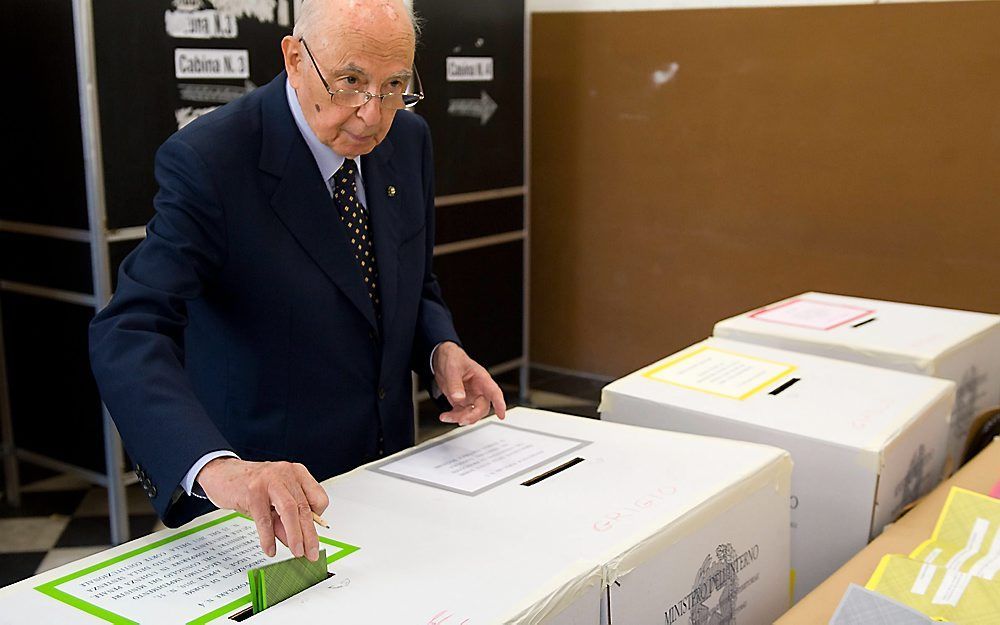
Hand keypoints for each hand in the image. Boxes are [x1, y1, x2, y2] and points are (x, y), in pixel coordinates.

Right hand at [196, 457, 328, 560]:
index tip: (313, 535)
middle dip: (310, 534)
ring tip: (297, 552)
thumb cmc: (249, 486)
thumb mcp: (272, 502)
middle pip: (304, 507)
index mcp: (296, 473)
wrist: (221, 473)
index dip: (317, 519)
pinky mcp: (252, 491)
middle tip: (311, 553)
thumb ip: (284, 521)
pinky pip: (264, 518)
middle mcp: (286, 473)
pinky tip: (270, 549)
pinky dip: (268, 537)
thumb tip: (296, 542)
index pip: (318, 497)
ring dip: (295, 535)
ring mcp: (269, 480)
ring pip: (289, 510)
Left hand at [432, 342, 506, 425]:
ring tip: (447, 416)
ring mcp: (470, 396)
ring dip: (460, 418)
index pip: (494, 392)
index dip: (499, 403)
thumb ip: (455, 384)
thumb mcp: (452, 368)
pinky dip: (453, 417)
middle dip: (472, 416)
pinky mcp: (461, 401)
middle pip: (482, 408)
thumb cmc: (453, 358)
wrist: (442, 358)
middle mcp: (478, 390)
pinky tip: (446, 416)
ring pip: (471, 413)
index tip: (501, 414)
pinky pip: (460, 413)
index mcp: (481, 379)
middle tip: (461, 420)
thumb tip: (458, 398)